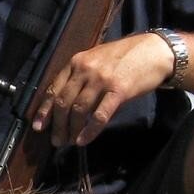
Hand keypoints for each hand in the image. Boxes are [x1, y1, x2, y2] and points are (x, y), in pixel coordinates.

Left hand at [30, 33, 175, 147]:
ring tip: (69, 142)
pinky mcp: (118, 90)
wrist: (155, 51)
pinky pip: (100, 115)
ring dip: (72, 129)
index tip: (38, 126)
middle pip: (63, 102)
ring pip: (79, 110)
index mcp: (76, 61)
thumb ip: (81, 78)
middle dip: (57, 124)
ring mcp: (101, 80)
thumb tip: (69, 106)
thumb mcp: (97, 60)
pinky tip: (84, 140)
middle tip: (56, 140)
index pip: (53, 88)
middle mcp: (85, 69)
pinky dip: (90, 131)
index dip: (44, 110)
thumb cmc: (125, 57)